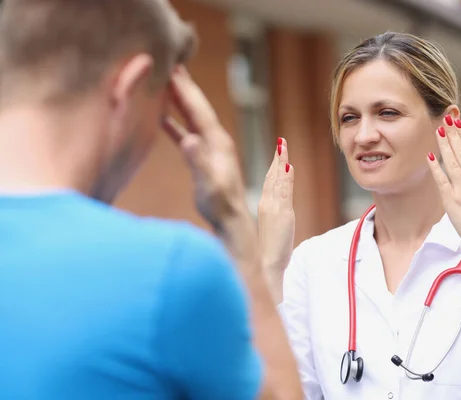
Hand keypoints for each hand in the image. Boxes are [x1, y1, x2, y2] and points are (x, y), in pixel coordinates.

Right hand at [162, 67, 251, 249]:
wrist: (230, 219)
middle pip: (197, 107)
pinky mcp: (203, 157)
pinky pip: (186, 132)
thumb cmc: (219, 204)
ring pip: (191, 117)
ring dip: (179, 100)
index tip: (173, 69)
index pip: (199, 110)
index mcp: (217, 142)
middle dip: (184, 86)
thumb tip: (187, 139)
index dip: (186, 90)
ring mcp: (210, 148)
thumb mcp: (208, 182)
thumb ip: (198, 160)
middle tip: (170, 64)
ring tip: (165, 83)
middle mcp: (215, 140)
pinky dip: (174, 122)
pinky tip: (161, 118)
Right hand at [258, 137, 294, 301]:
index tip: (277, 154)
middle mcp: (267, 204)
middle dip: (277, 159)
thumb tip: (280, 208)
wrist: (266, 264)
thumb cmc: (268, 252)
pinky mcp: (282, 213)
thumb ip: (277, 215)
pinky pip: (284, 191)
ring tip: (283, 147)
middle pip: (272, 177)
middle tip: (281, 143)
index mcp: (264, 207)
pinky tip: (289, 166)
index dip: (273, 167)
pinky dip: (286, 177)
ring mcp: (274, 207)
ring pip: (277, 180)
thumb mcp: (273, 229)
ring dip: (281, 162)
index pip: (269, 182)